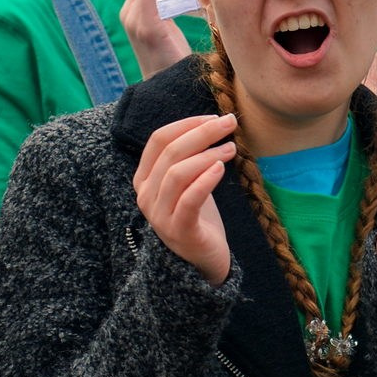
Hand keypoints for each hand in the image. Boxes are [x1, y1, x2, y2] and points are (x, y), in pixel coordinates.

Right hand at [133, 113, 234, 285]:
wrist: (203, 259)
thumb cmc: (198, 215)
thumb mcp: (189, 181)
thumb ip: (190, 157)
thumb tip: (212, 123)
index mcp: (144, 179)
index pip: (159, 140)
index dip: (187, 124)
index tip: (213, 117)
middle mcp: (145, 195)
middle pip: (170, 152)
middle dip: (202, 133)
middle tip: (229, 124)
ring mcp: (159, 215)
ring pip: (177, 173)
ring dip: (207, 155)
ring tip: (231, 148)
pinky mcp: (178, 230)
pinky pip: (189, 200)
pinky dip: (205, 180)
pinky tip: (222, 168)